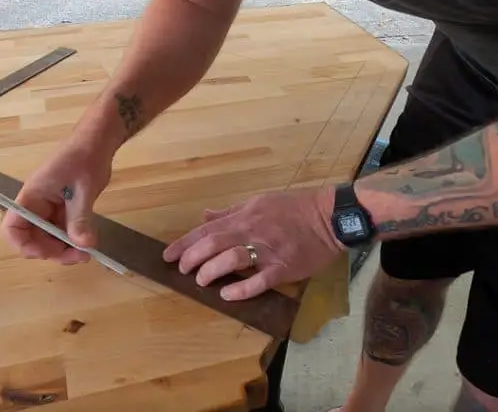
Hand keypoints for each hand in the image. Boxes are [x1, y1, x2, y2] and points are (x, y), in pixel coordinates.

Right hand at [0, 134, 112, 263]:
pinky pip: (61, 231)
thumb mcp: (84, 189)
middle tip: (79, 256)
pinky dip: (72, 239)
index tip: (49, 253)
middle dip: (52, 251)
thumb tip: (83, 245)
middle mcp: (36, 205)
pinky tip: (87, 241)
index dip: (24, 245)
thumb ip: (80, 218)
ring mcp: (48, 208)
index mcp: (32, 197)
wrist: (97, 141)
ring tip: (87, 251)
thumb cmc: (85, 157)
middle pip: (32, 238)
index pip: (12, 228)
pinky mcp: (61, 209)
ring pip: (48, 238)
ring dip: (64, 249)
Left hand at [162, 186, 344, 300]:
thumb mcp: (259, 202)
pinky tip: (227, 295)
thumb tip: (205, 216)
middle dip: (192, 257)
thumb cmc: (294, 209)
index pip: (207, 229)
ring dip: (211, 271)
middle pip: (213, 243)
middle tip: (182, 270)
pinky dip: (241, 288)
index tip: (168, 255)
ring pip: (232, 259)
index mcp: (245, 216)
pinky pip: (260, 280)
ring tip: (201, 281)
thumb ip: (231, 212)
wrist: (329, 217)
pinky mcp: (284, 267)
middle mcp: (252, 231)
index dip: (185, 243)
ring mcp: (268, 250)